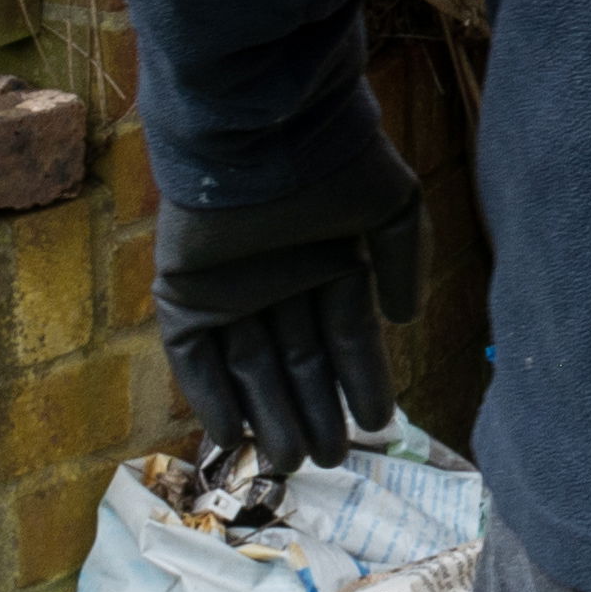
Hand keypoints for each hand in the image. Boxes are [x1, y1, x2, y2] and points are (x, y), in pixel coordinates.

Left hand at [153, 116, 431, 468]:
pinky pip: (194, 359)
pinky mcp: (185, 295)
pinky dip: (211, 397)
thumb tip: (405, 320)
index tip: (378, 423)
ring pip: (250, 370)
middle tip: (330, 461)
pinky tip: (234, 437)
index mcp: (328, 260)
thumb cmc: (334, 162)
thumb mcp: (392, 206)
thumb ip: (404, 261)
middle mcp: (279, 282)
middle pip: (298, 363)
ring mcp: (229, 291)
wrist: (260, 128)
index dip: (361, 380)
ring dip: (268, 417)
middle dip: (315, 412)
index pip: (345, 336)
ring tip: (291, 463)